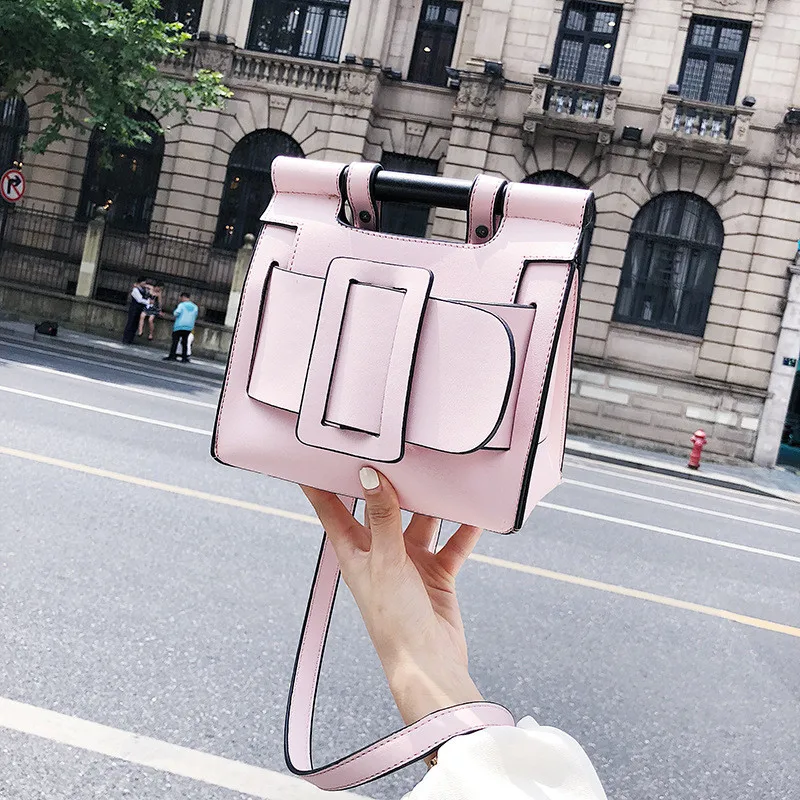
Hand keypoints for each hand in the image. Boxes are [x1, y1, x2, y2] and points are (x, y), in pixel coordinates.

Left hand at [302, 469, 483, 725]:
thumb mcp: (385, 561)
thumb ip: (382, 517)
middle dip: (389, 483)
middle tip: (397, 449)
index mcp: (354, 551)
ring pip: (421, 522)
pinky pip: (452, 545)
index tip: (314, 452)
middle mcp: (379, 552)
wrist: (428, 665)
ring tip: (443, 474)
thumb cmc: (393, 618)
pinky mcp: (436, 574)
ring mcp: (409, 563)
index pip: (331, 509)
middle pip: (382, 508)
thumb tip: (369, 475)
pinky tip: (477, 513)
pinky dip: (464, 530)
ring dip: (432, 504)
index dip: (321, 483)